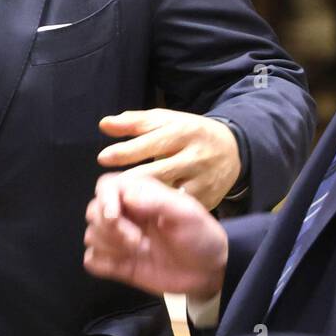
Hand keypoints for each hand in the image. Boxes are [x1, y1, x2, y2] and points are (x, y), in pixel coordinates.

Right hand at [83, 173, 227, 301]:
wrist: (209, 271)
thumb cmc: (201, 236)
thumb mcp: (186, 214)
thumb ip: (156, 201)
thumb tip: (126, 196)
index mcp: (140, 195)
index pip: (107, 186)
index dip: (105, 200)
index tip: (115, 217)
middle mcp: (126, 214)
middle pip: (93, 211)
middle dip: (110, 228)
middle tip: (138, 242)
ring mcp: (120, 240)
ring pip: (91, 235)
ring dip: (108, 245)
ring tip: (138, 252)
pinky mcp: (118, 263)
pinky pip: (91, 259)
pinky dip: (101, 262)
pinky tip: (123, 265)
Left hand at [97, 109, 241, 210]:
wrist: (232, 149)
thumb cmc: (188, 133)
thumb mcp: (166, 120)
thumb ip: (134, 122)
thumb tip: (104, 125)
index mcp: (183, 131)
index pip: (152, 141)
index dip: (127, 151)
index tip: (103, 158)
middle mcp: (195, 155)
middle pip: (160, 170)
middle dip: (132, 181)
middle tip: (108, 188)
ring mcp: (203, 179)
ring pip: (172, 193)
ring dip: (145, 201)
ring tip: (121, 203)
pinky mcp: (209, 198)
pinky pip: (182, 208)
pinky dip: (163, 212)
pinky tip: (144, 215)